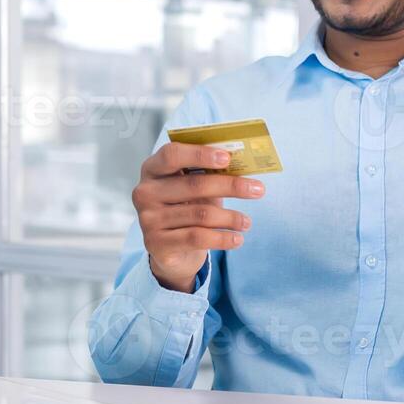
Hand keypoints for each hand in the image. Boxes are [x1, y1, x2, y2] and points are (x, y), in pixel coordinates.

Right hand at [132, 143, 265, 291]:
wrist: (169, 249)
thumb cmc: (186, 208)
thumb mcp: (193, 187)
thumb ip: (208, 174)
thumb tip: (242, 163)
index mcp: (152, 169)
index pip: (172, 154)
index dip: (200, 154)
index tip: (227, 158)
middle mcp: (144, 192)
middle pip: (194, 185)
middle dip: (231, 186)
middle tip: (258, 189)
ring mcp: (148, 219)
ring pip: (201, 214)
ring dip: (231, 218)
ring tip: (247, 222)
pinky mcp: (157, 243)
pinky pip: (198, 237)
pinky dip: (223, 238)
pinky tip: (237, 239)